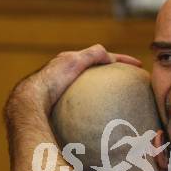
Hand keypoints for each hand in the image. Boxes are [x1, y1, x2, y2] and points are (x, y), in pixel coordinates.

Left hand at [10, 44, 141, 114]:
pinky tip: (105, 115)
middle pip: (98, 71)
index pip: (103, 56)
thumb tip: (109, 55)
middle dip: (114, 73)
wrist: (31, 101)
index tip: (139, 66)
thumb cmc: (51, 81)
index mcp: (73, 61)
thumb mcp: (74, 62)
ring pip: (93, 87)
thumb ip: (92, 55)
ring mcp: (68, 89)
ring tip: (121, 98)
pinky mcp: (66, 103)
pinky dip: (99, 104)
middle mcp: (69, 73)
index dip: (123, 59)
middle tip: (131, 80)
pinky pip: (88, 103)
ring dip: (108, 89)